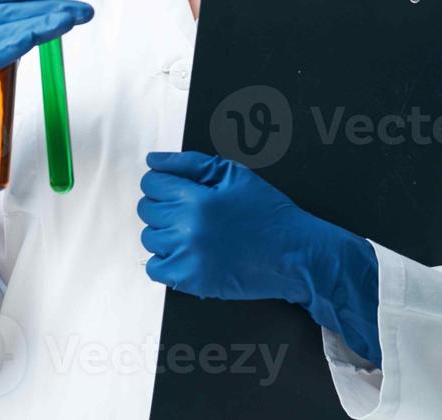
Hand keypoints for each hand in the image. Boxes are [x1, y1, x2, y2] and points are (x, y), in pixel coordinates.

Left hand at [137, 151, 383, 367]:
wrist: (294, 254)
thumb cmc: (268, 213)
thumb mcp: (235, 175)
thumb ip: (190, 163)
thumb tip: (154, 160)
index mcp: (198, 199)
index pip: (152, 184)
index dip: (161, 181)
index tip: (173, 187)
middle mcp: (187, 229)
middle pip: (147, 209)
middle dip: (162, 204)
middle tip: (187, 208)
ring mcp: (187, 258)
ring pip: (149, 237)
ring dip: (163, 231)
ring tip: (190, 230)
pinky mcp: (190, 282)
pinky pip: (155, 268)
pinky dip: (164, 259)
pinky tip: (186, 251)